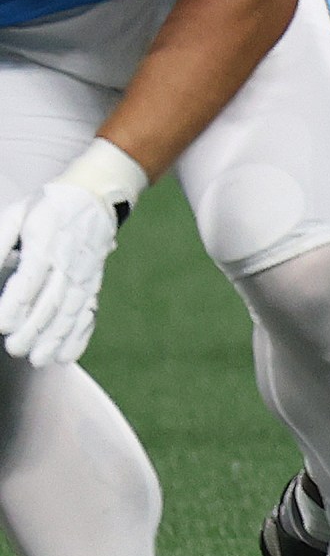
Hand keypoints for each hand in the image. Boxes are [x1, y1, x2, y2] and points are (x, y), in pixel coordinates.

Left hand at [0, 184, 120, 367]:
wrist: (95, 195)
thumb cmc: (47, 206)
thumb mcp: (17, 215)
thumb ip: (0, 242)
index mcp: (46, 242)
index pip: (30, 278)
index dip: (16, 303)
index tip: (2, 324)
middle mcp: (69, 262)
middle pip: (52, 301)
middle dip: (34, 328)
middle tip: (15, 348)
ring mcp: (84, 275)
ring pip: (71, 311)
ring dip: (56, 338)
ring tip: (40, 360)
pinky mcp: (93, 283)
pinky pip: (89, 312)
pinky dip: (80, 335)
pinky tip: (67, 355)